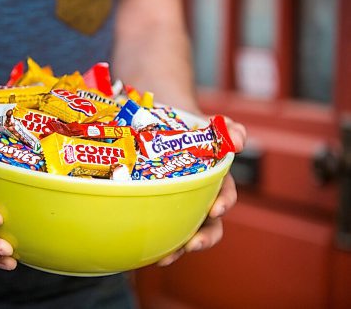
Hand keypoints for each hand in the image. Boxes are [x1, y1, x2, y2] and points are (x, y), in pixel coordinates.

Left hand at [157, 116, 246, 265]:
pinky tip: (144, 251)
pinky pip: (160, 229)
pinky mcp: (159, 209)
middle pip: (210, 225)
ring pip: (184, 234)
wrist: (162, 126)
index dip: (223, 203)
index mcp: (215, 181)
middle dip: (204, 237)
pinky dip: (155, 242)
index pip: (225, 195)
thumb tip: (238, 140)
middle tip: (192, 244)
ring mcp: (180, 207)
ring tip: (164, 258)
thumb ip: (228, 129)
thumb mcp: (210, 124)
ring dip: (177, 249)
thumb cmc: (190, 128)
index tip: (215, 209)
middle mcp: (201, 199)